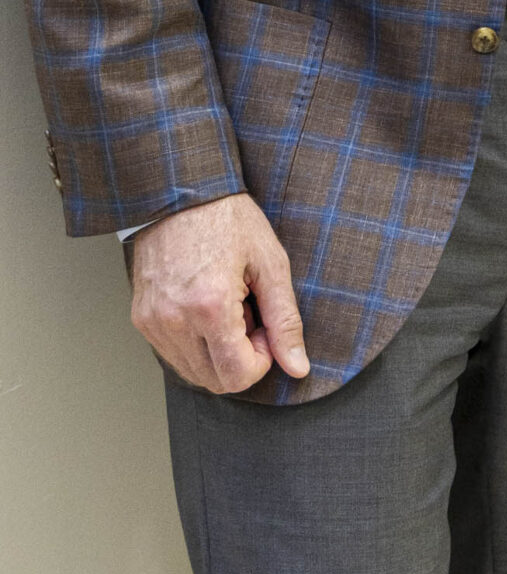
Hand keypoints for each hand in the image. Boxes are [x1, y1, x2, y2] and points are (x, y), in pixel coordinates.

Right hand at [129, 192, 309, 392]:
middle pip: (214, 381)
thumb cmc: (229, 220)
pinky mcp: (141, 319)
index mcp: (209, 306)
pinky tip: (205, 307)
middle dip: (239, 358)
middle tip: (248, 315)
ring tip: (227, 307)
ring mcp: (153, 322)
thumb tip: (298, 368)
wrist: (180, 192)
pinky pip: (173, 354)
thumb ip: (285, 321)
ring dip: (217, 352)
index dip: (260, 361)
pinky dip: (195, 344)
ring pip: (192, 372)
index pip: (236, 376)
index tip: (264, 328)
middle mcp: (174, 321)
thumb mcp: (270, 264)